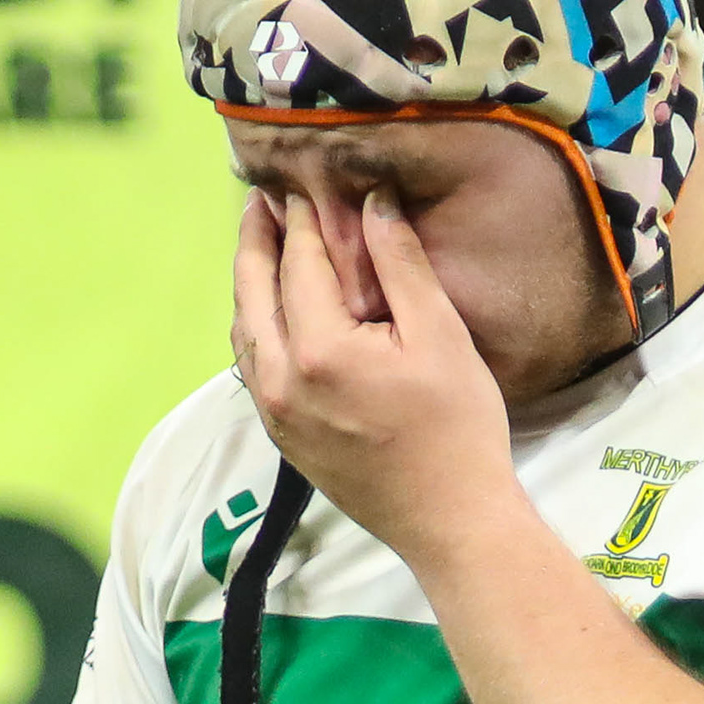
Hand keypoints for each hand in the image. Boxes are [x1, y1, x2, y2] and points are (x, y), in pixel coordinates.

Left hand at [231, 189, 518, 563]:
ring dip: (249, 283)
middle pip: (251, 291)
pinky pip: (254, 364)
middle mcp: (279, 380)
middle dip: (255, 241)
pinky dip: (256, 324)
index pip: (297, 261)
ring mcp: (274, 413)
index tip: (294, 181)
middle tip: (259, 201)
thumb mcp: (439, 334)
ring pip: (244, 330)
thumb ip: (400, 263)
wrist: (451, 522)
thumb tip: (373, 200)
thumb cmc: (458, 428)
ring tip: (261, 245)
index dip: (297, 217)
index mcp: (318, 349)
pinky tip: (272, 309)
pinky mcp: (281, 437)